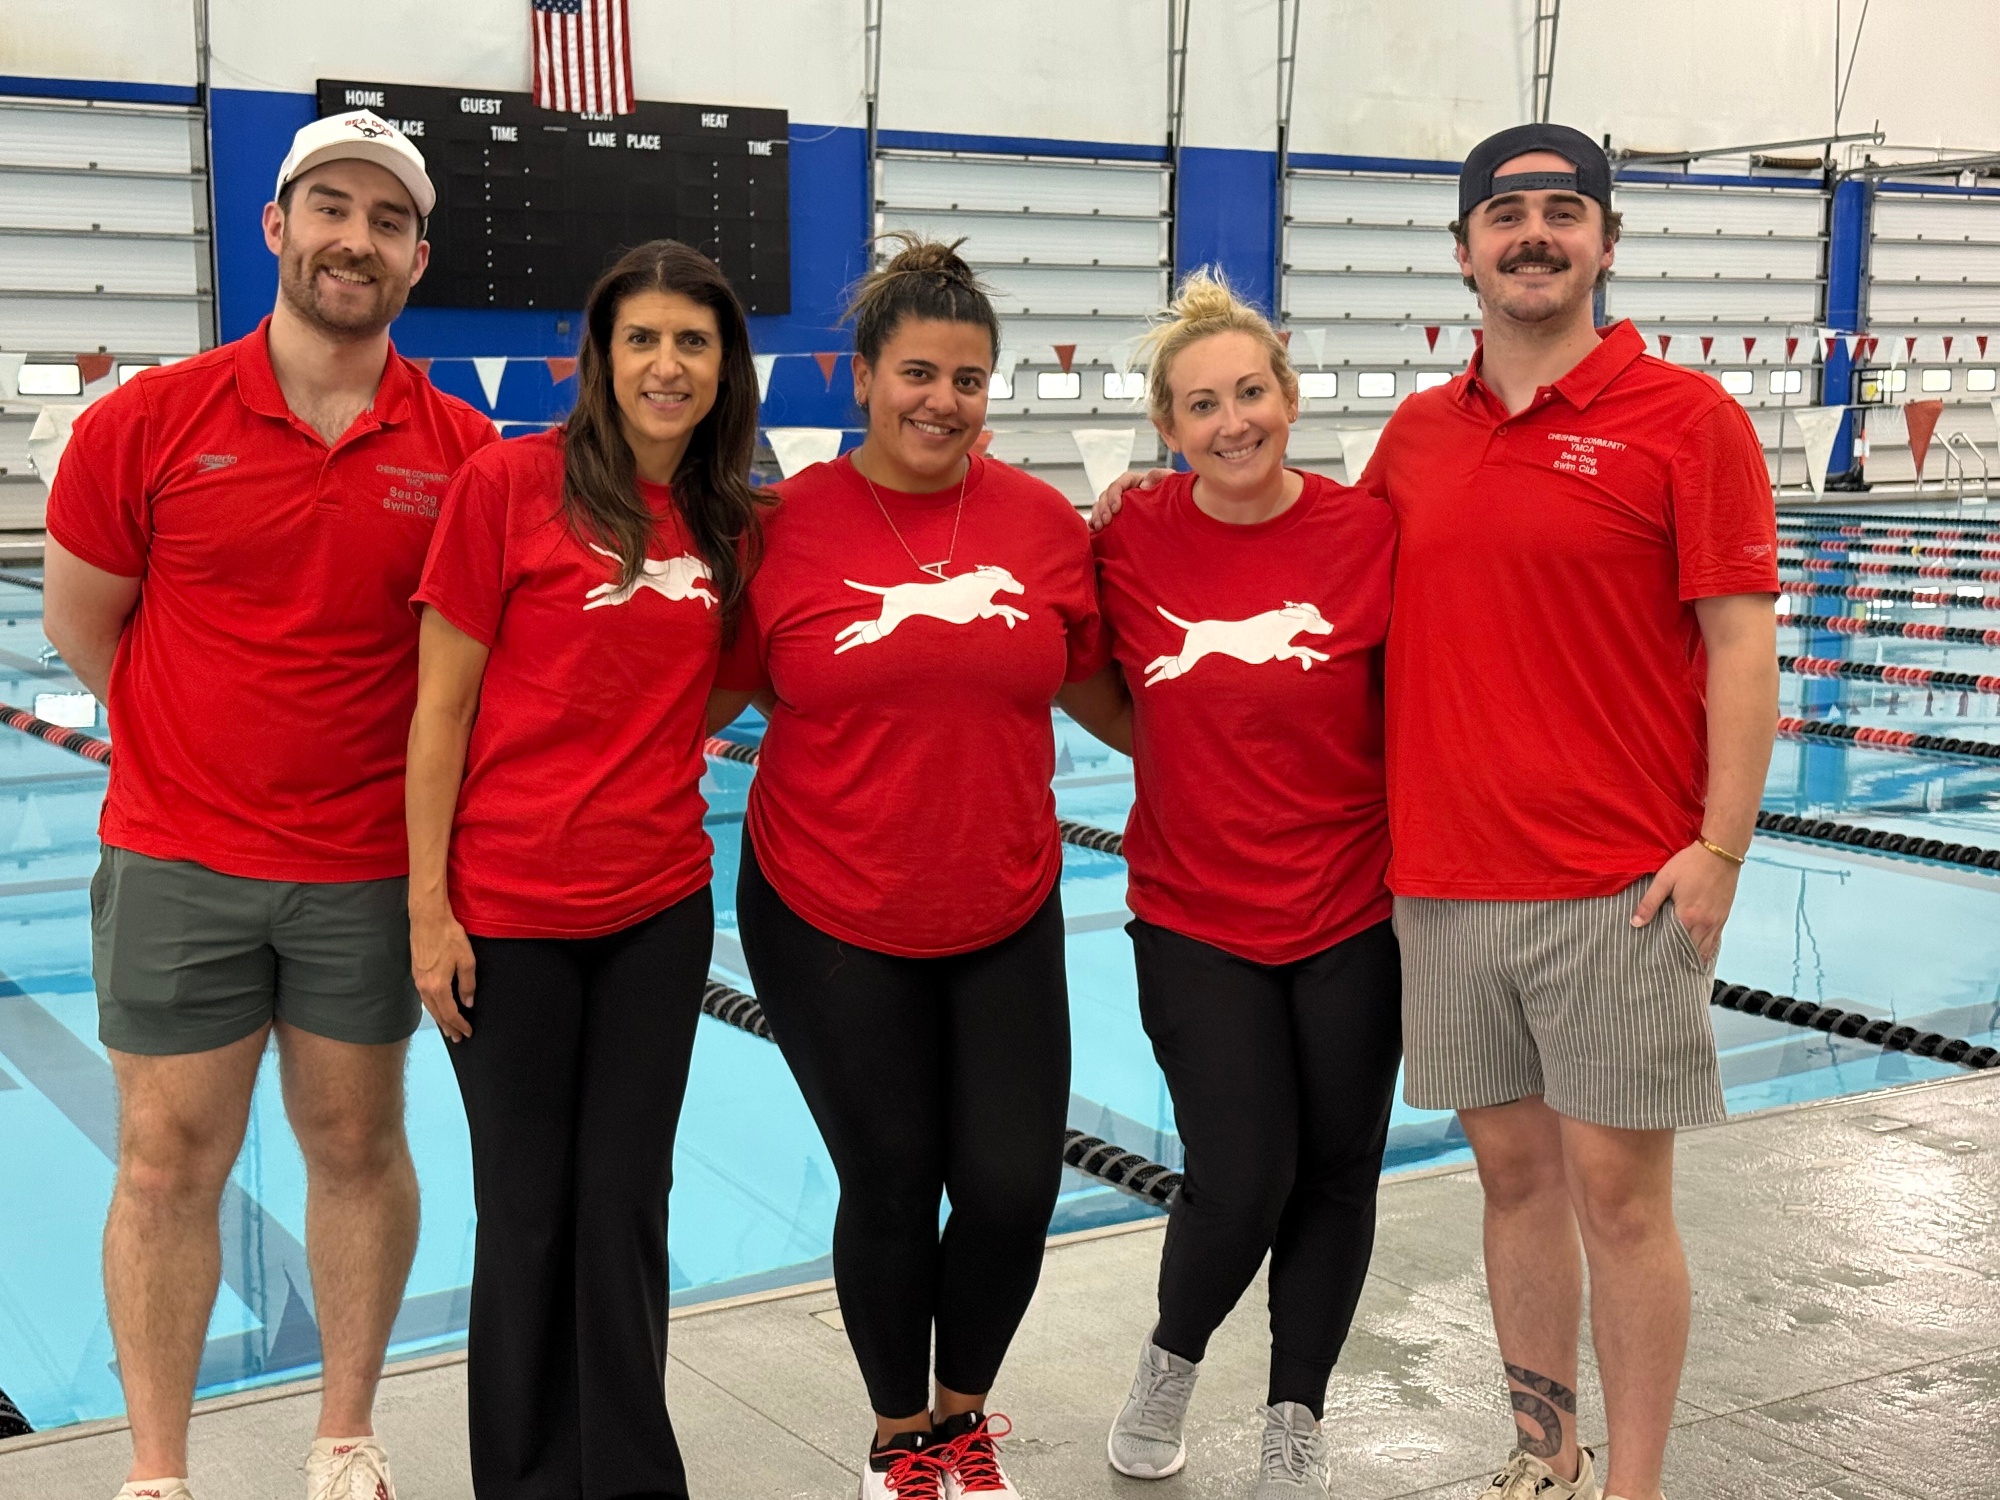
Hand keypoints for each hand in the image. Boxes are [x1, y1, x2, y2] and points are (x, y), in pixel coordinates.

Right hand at [411, 902, 475, 1041]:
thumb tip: (468, 1002)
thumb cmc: (448, 935)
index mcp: (438, 986)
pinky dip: (433, 1007)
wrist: (427, 918)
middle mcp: (425, 987)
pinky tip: (438, 1008)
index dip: (460, 1024)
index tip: (469, 1032)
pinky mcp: (416, 972)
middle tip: (458, 1038)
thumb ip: (468, 983)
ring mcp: (418, 980)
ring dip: (440, 1019)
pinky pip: (425, 997)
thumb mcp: (466, 959)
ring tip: (448, 1028)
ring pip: (430, 1007)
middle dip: (449, 1027)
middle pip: (438, 1014)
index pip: (451, 1013)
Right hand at [1088, 467, 1172, 531]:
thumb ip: (1158, 476)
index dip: (1114, 494)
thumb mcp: (1170, 481)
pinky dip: (1095, 522)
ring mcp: (1119, 504)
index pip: (1119, 483)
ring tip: (1100, 528)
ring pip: (1101, 505)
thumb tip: (1143, 486)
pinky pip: (1101, 517)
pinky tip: (1094, 530)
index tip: (1117, 508)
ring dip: (1097, 516)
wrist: (1178, 511)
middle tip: (1107, 522)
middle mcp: (1124, 491)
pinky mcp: (1117, 517)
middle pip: (1106, 495)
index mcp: (1134, 481)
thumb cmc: (1175, 494)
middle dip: (1103, 508)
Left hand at [1631, 841, 1742, 964]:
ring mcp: (1717, 921)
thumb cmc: (1690, 863)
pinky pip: (1716, 939)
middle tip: (1666, 969)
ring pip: (1706, 947)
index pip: (1674, 944)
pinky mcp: (1724, 915)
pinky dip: (1708, 949)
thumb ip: (1649, 903)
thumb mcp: (1664, 880)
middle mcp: (1705, 923)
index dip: (1665, 954)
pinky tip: (1700, 954)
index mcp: (1687, 916)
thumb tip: (1635, 924)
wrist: (1721, 851)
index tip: (1656, 963)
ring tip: (1682, 967)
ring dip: (1694, 956)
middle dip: (1679, 958)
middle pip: (1691, 949)